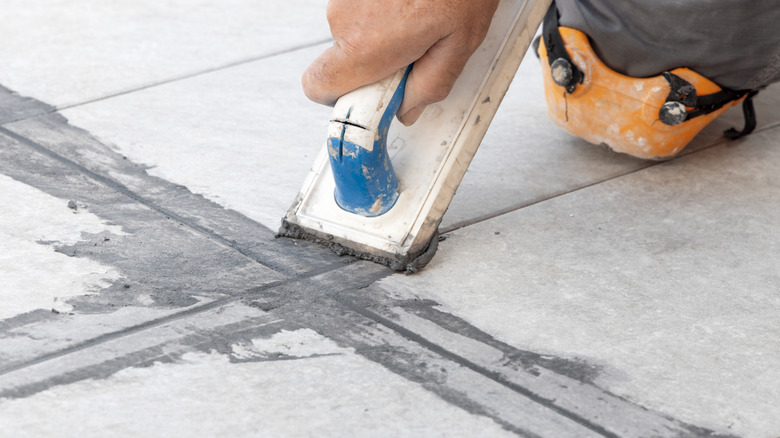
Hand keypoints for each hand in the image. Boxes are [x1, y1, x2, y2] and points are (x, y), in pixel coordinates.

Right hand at [302, 0, 498, 124]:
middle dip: (376, 62)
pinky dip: (383, 7)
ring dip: (383, 30)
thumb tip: (409, 107)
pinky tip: (412, 0)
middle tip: (416, 50)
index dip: (343, 98)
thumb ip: (430, 86)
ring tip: (423, 13)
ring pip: (354, 28)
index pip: (318, 87)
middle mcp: (344, 17)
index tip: (371, 99)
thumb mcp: (460, 45)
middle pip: (343, 58)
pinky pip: (361, 4)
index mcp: (366, 45)